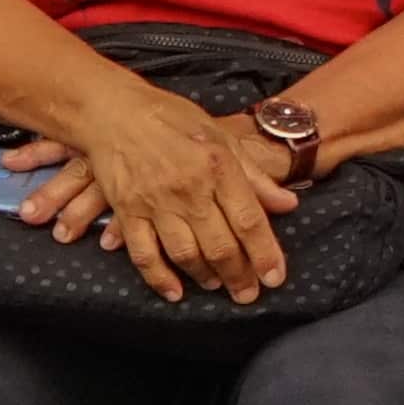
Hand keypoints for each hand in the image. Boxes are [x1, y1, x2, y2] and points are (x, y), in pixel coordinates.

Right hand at [9, 86, 295, 302]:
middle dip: (238, 276)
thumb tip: (290, 204)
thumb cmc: (173, 119)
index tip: (274, 279)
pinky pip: (144, 254)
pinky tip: (174, 292)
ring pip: (186, 254)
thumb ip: (256, 175)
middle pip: (221, 245)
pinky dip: (159, 279)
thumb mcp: (222, 137)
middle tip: (247, 294)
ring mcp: (156, 202)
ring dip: (205, 277)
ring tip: (216, 285)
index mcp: (218, 166)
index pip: (249, 220)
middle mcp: (189, 188)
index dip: (265, 254)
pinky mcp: (127, 211)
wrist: (114, 110)